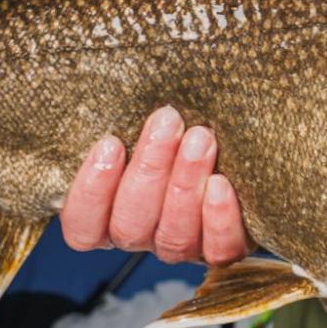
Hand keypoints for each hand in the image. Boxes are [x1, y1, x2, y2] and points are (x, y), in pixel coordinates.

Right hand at [59, 105, 250, 265]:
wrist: (244, 148)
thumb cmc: (178, 126)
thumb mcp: (148, 121)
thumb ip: (124, 117)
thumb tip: (104, 76)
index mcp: (108, 214)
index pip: (83, 227)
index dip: (91, 193)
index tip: (110, 143)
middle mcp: (142, 235)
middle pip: (130, 226)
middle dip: (149, 170)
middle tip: (168, 121)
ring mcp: (183, 247)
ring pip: (173, 237)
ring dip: (185, 186)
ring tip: (201, 139)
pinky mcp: (225, 250)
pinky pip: (219, 251)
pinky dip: (219, 220)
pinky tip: (222, 184)